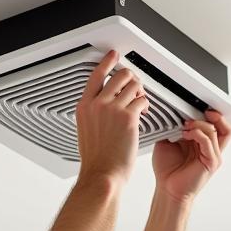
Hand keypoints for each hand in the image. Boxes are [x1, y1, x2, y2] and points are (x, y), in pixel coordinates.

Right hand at [76, 50, 150, 185]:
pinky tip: (143, 112)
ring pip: (133, 85)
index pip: (97, 75)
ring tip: (140, 101)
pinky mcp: (128, 117)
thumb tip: (105, 105)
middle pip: (119, 75)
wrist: (102, 175)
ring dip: (140, 91)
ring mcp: (113, 109)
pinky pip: (142, 100)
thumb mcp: (86, 132)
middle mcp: (98, 104)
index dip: (108, 62)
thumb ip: (94, 114)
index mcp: (85, 107)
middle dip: (131, 79)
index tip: (114, 55)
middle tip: (134, 86)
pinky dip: (145, 105)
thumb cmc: (96, 160)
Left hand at [151, 108, 230, 203]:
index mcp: (203, 143)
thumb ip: (174, 129)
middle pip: (223, 126)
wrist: (167, 189)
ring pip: (215, 130)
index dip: (210, 113)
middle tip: (199, 109)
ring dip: (199, 123)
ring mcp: (213, 155)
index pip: (216, 124)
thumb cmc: (167, 170)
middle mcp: (211, 149)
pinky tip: (185, 134)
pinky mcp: (211, 162)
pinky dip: (198, 133)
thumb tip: (172, 114)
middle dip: (212, 114)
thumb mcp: (168, 143)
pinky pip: (209, 141)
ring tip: (185, 124)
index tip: (197, 105)